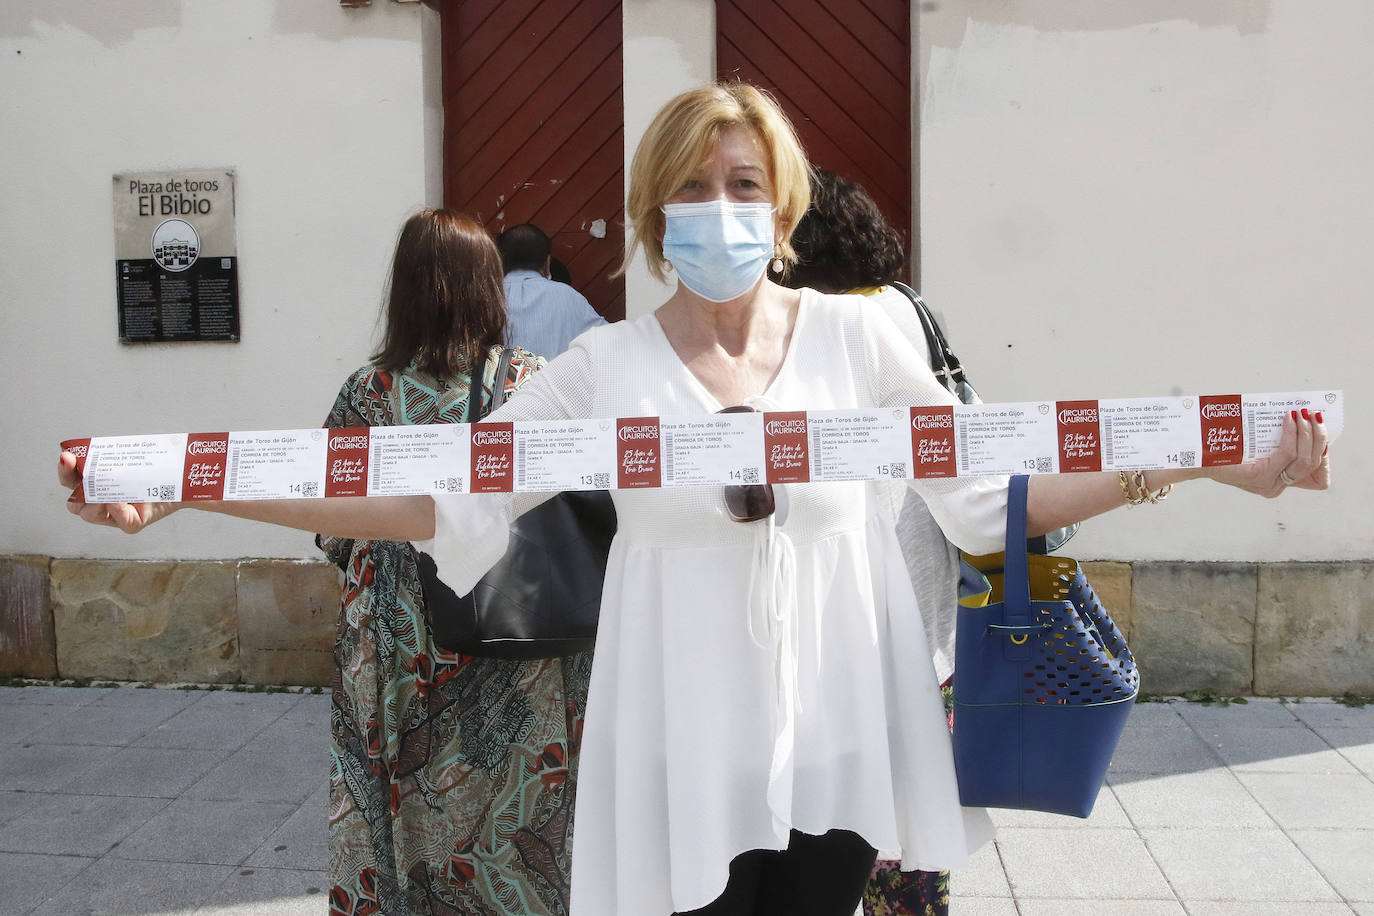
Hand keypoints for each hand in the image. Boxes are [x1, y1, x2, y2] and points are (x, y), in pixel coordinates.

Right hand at [59, 450, 176, 533]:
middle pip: (74, 502)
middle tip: (85, 474)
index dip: (65, 470)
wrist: (178, 479)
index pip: (70, 480)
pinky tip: (119, 501)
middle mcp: (100, 502)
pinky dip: (118, 511)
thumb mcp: (128, 457)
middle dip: (76, 487)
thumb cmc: (151, 469)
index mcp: (94, 485)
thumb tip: (94, 445)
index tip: (67, 457)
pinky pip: (122, 521)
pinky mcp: (133, 522)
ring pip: (91, 515)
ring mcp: (115, 514)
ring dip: (95, 502)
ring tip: (106, 489)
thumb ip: (110, 453)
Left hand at [1208, 409, 1329, 496]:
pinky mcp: (1258, 476)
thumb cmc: (1225, 446)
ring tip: (1302, 413)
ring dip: (1308, 433)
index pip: (1318, 479)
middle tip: (1314, 415)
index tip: (1320, 434)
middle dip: (1319, 437)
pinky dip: (1292, 434)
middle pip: (1313, 464)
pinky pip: (1286, 453)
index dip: (1324, 457)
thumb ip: (1278, 439)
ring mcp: (1268, 484)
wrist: (1196, 455)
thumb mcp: (1257, 444)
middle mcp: (1276, 487)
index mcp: (1278, 481)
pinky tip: (1288, 419)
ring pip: (1305, 459)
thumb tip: (1302, 417)